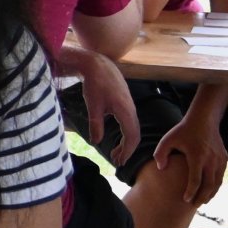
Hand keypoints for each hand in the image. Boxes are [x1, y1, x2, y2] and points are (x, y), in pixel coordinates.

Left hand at [73, 50, 140, 164]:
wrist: (99, 65)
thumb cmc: (95, 84)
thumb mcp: (92, 105)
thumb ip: (95, 124)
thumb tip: (96, 142)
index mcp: (125, 111)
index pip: (131, 136)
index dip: (127, 151)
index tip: (119, 161)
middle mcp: (131, 110)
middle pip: (134, 135)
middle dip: (127, 150)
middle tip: (117, 162)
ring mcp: (130, 107)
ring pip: (132, 129)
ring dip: (126, 143)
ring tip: (116, 154)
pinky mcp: (126, 104)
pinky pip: (130, 123)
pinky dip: (125, 134)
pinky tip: (118, 139)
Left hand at [153, 110, 227, 204]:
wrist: (204, 119)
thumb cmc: (182, 131)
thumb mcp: (167, 140)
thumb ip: (160, 155)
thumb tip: (162, 169)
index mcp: (197, 156)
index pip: (195, 180)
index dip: (190, 192)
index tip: (184, 200)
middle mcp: (211, 159)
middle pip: (209, 184)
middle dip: (201, 197)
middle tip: (194, 205)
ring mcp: (220, 159)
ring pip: (217, 182)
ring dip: (210, 193)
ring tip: (202, 201)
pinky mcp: (224, 157)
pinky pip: (221, 175)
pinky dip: (216, 185)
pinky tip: (209, 190)